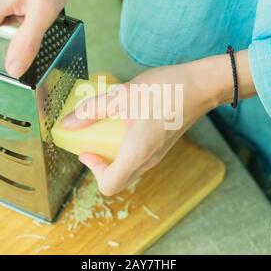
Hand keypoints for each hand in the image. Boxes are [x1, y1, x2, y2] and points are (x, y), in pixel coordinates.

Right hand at [0, 0, 73, 77]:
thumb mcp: (43, 12)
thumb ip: (27, 44)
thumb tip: (13, 70)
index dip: (1, 60)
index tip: (22, 51)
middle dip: (10, 46)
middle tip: (30, 28)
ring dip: (15, 35)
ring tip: (31, 16)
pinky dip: (15, 24)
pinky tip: (28, 11)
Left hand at [62, 50, 255, 195]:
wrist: (201, 86)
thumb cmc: (166, 90)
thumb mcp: (122, 96)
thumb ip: (93, 110)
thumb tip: (68, 123)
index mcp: (137, 153)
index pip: (109, 184)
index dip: (93, 170)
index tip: (87, 149)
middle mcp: (148, 160)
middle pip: (118, 179)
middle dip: (100, 163)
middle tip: (93, 140)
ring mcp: (157, 155)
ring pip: (128, 168)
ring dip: (112, 155)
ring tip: (107, 129)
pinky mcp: (162, 146)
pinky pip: (138, 157)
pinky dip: (125, 148)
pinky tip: (125, 123)